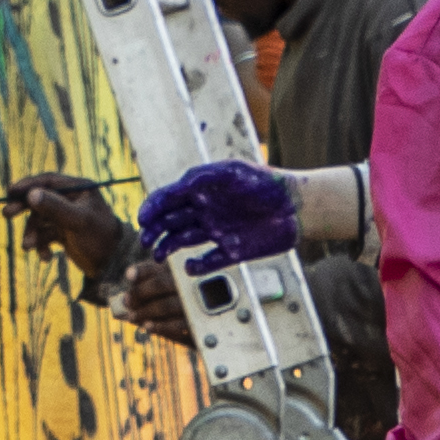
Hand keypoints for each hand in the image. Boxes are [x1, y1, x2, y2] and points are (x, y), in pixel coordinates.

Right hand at [2, 172, 138, 284]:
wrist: (113, 266)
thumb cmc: (100, 238)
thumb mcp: (78, 221)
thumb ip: (55, 207)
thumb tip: (31, 194)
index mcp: (79, 188)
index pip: (48, 181)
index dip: (28, 185)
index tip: (10, 191)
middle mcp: (72, 199)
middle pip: (40, 199)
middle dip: (23, 208)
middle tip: (6, 214)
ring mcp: (67, 216)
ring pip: (40, 220)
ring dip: (32, 234)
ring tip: (28, 247)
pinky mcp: (64, 233)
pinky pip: (45, 235)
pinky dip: (42, 246)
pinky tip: (46, 258)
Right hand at [137, 158, 303, 273]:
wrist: (297, 205)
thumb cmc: (265, 183)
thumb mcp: (233, 172)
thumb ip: (205, 177)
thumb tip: (181, 185)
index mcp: (202, 190)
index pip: (168, 198)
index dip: (152, 208)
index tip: (143, 219)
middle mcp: (205, 211)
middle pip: (169, 221)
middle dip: (154, 230)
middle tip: (146, 241)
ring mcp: (217, 231)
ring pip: (182, 241)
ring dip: (167, 247)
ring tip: (159, 256)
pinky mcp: (232, 251)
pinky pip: (209, 262)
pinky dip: (197, 267)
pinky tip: (190, 267)